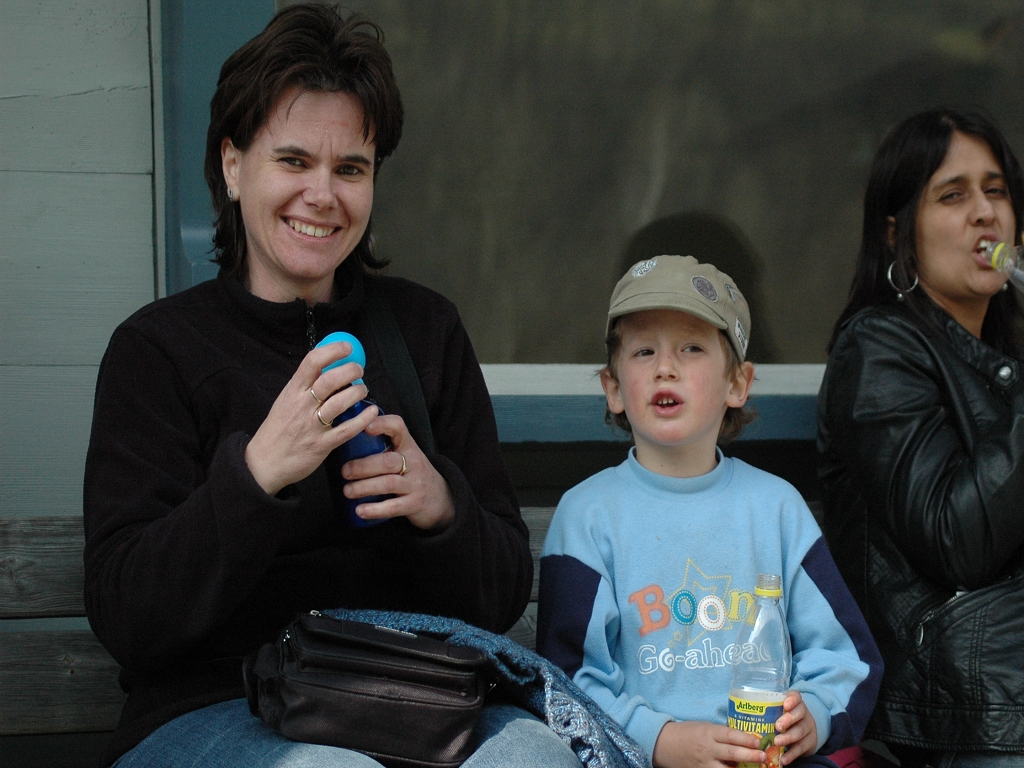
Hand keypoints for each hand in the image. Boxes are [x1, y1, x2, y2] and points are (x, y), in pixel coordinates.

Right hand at [245, 340, 376, 495]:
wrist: (264, 462)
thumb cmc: (277, 430)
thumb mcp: (285, 401)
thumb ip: (304, 386)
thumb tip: (327, 367)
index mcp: (292, 391)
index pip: (312, 362)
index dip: (332, 350)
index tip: (347, 348)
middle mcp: (302, 405)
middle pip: (329, 380)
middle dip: (350, 371)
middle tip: (359, 370)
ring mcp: (312, 425)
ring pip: (339, 403)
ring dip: (357, 392)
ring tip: (363, 389)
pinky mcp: (322, 444)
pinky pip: (346, 429)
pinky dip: (362, 419)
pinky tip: (371, 412)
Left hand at [340, 413, 455, 530]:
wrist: (441, 499)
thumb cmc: (412, 474)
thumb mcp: (405, 456)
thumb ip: (383, 449)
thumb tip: (345, 442)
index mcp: (408, 447)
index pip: (398, 427)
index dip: (382, 424)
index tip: (364, 427)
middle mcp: (413, 463)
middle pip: (389, 461)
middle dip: (364, 466)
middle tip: (344, 471)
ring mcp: (415, 484)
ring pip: (389, 483)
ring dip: (364, 487)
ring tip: (347, 491)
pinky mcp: (414, 504)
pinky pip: (393, 507)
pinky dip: (375, 509)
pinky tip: (360, 510)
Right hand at [652, 720, 763, 767]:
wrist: (664, 744)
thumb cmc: (687, 732)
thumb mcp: (704, 727)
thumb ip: (721, 735)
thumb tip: (744, 742)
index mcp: (708, 732)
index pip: (730, 735)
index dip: (746, 738)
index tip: (758, 741)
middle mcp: (707, 748)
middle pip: (732, 752)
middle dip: (749, 755)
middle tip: (762, 756)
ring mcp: (704, 763)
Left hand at [774, 691, 817, 764]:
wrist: (806, 732)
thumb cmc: (785, 718)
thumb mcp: (779, 711)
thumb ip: (768, 709)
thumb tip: (741, 712)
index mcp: (795, 703)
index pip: (796, 696)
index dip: (792, 699)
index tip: (785, 705)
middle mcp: (804, 714)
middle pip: (799, 714)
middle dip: (788, 720)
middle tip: (777, 726)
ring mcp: (808, 728)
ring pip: (800, 731)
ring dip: (788, 738)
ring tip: (777, 742)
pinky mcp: (809, 743)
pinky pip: (801, 748)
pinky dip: (791, 754)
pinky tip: (783, 759)